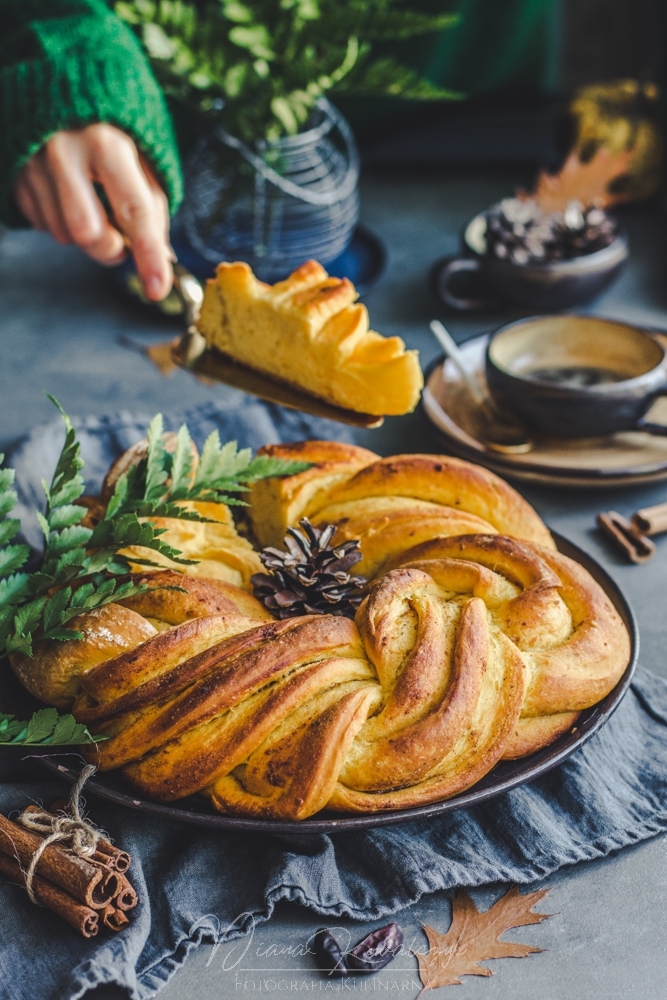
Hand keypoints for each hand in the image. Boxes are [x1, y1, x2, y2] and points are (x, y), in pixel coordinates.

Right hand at [13, 124, 173, 300]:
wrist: (55, 76)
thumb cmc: (110, 118)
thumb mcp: (142, 149)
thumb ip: (153, 201)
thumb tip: (162, 255)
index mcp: (107, 142)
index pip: (134, 211)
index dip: (148, 255)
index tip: (158, 289)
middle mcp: (65, 152)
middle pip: (89, 234)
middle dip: (110, 250)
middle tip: (120, 242)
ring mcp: (33, 163)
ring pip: (64, 235)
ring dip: (86, 236)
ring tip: (93, 208)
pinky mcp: (14, 175)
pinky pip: (42, 224)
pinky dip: (62, 223)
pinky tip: (69, 197)